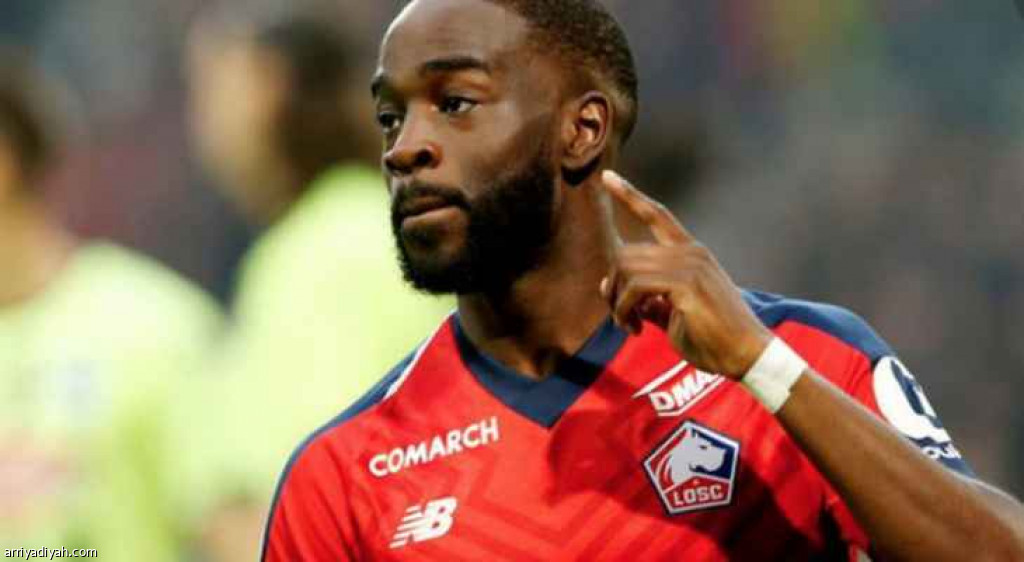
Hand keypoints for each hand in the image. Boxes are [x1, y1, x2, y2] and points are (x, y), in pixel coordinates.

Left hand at [599, 170, 772, 379]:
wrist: (747, 355)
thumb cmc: (712, 338)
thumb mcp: (671, 314)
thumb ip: (644, 298)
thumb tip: (608, 286)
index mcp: (691, 253)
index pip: (657, 215)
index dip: (630, 195)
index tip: (606, 176)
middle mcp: (690, 252)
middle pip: (626, 253)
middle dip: (613, 287)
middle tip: (621, 317)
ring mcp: (690, 266)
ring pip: (626, 269)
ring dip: (618, 303)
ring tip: (629, 325)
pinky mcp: (687, 285)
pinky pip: (635, 287)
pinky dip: (624, 309)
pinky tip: (635, 328)